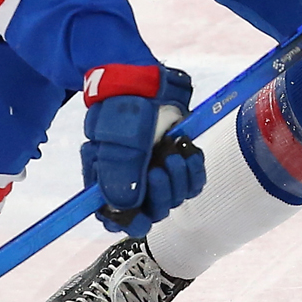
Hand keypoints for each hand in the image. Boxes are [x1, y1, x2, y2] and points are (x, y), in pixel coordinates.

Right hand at [81, 64, 205, 234]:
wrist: (147, 78)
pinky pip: (192, 182)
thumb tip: (128, 210)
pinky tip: (189, 153)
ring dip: (178, 180)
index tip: (141, 217)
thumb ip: (119, 179)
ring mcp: (157, 168)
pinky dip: (194, 171)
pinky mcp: (178, 158)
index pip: (116, 218)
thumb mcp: (116, 144)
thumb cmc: (124, 108)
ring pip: (174, 198)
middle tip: (160, 169)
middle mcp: (133, 179)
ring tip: (173, 153)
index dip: (129, 223)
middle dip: (160, 195)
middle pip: (151, 212)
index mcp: (107, 180)